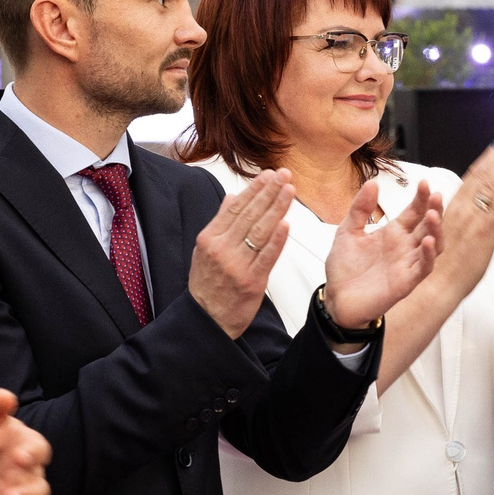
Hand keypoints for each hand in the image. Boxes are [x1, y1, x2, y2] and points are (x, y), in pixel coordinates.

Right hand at [189, 170, 295, 338]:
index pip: (234, 207)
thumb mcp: (205, 250)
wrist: (207, 319)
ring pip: (260, 231)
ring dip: (276, 208)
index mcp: (210, 238)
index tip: (268, 175)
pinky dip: (277, 240)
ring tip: (289, 190)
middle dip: (269, 192)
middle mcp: (221, 249)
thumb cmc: (208, 285)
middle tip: (284, 175)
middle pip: (249, 215)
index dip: (253, 189)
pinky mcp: (251, 281)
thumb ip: (220, 222)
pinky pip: (266, 256)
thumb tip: (232, 197)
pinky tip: (286, 224)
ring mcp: (236, 265)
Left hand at [323, 176, 439, 331]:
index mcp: (393, 233)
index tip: (423, 183)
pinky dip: (429, 255)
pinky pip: (424, 267)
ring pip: (433, 244)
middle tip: (436, 195)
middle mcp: (405, 247)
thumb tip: (372, 183)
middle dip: (434, 209)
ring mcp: (407, 263)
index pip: (414, 211)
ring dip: (436, 230)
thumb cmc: (344, 269)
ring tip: (433, 215)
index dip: (421, 197)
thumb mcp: (347, 231)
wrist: (336, 299)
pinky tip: (428, 242)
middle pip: (428, 225)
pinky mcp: (406, 282)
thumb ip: (360, 208)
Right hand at [433, 137, 493, 295]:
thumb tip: (463, 200)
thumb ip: (454, 213)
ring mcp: (474, 221)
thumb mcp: (441, 230)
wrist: (437, 284)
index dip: (485, 160)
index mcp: (454, 208)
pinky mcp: (484, 235)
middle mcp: (464, 210)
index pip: (472, 177)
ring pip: (488, 188)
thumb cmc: (439, 262)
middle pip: (481, 177)